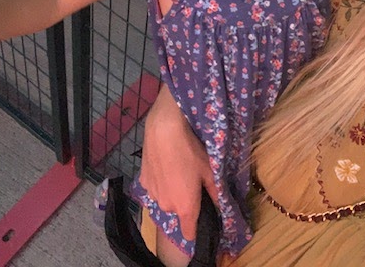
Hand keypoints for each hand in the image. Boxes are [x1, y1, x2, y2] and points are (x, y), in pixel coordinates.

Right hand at [139, 84, 217, 240]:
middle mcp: (166, 206)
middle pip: (178, 211)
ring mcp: (152, 194)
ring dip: (171, 190)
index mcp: (185, 208)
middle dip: (185, 201)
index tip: (202, 221)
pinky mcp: (142, 181)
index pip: (190, 233)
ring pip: (165, 198)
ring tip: (177, 169)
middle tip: (192, 180)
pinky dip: (160, 180)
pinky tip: (165, 163)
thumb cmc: (191, 151)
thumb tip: (222, 206)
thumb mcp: (209, 171)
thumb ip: (216, 192)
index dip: (196, 230)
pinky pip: (154, 186)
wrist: (164, 130)